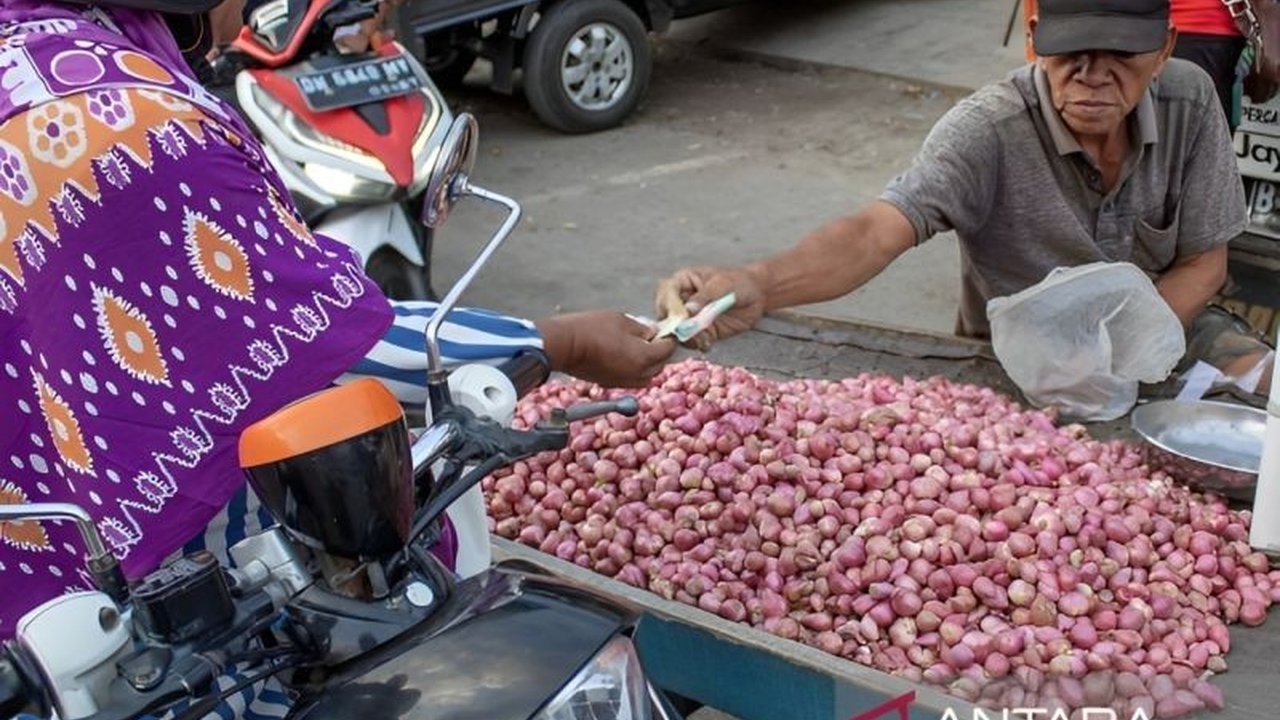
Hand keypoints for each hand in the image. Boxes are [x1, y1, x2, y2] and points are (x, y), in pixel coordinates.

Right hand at [536, 311, 676, 387]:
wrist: (565, 345)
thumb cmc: (592, 328)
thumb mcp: (622, 320)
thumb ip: (642, 329)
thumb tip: (652, 334)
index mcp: (645, 358)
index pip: (668, 349)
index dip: (669, 338)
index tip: (666, 330)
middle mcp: (638, 375)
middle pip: (659, 365)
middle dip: (660, 352)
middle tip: (653, 337)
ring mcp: (624, 382)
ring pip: (646, 376)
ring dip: (648, 364)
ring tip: (639, 347)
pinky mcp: (611, 384)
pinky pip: (631, 378)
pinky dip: (634, 369)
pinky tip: (624, 355)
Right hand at [654, 265, 767, 349]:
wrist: (757, 295)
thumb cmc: (739, 282)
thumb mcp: (723, 284)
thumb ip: (705, 296)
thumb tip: (688, 309)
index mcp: (682, 281)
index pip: (667, 292)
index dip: (671, 305)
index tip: (682, 316)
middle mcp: (681, 300)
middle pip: (666, 315)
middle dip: (676, 325)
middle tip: (691, 330)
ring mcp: (689, 318)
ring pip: (677, 331)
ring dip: (688, 337)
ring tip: (704, 338)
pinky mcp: (700, 332)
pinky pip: (692, 342)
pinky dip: (698, 344)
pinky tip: (708, 343)